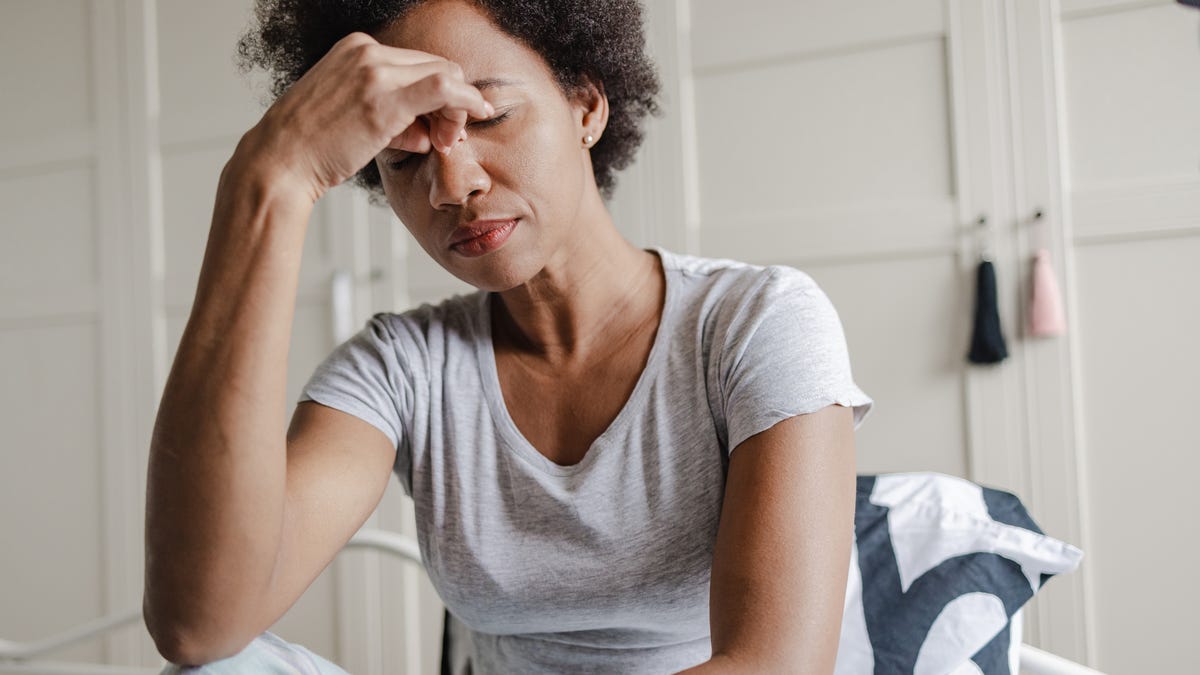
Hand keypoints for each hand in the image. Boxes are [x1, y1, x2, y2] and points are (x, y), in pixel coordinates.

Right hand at [240, 31, 493, 202]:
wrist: (279, 162)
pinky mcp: (384, 97)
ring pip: (445, 75)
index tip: (439, 126)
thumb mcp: (351, 118)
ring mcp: (375, 71)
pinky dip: (467, 101)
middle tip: (448, 137)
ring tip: (444, 142)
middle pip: (436, 66)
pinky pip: (444, 87)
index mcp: (355, 50)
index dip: (438, 96)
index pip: (417, 64)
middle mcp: (366, 52)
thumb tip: (426, 131)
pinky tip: (477, 113)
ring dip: (456, 109)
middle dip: (452, 102)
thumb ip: (391, 116)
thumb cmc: (311, 148)